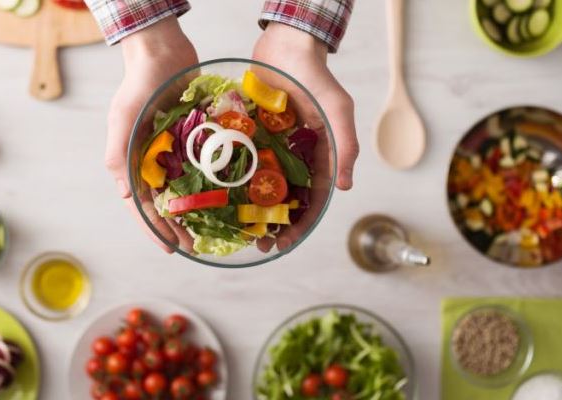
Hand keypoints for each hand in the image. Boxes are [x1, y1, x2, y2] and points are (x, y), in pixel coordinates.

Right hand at [105, 17, 198, 252]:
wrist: (163, 51)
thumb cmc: (138, 84)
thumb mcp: (123, 118)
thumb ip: (119, 155)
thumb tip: (127, 196)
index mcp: (131, 162)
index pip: (141, 205)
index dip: (154, 229)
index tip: (170, 248)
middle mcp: (152, 162)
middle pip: (164, 203)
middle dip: (177, 227)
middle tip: (194, 247)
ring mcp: (174, 152)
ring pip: (185, 190)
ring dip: (196, 211)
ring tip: (210, 231)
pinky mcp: (193, 140)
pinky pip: (203, 167)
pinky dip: (212, 183)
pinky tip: (227, 197)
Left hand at [252, 22, 359, 250]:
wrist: (286, 45)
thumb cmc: (316, 77)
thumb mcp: (337, 110)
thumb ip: (344, 145)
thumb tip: (344, 187)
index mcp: (318, 157)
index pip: (312, 201)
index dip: (300, 225)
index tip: (285, 243)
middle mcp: (293, 158)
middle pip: (283, 202)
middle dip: (272, 226)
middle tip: (258, 245)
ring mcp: (269, 148)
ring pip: (259, 187)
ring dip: (249, 210)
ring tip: (236, 229)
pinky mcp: (249, 135)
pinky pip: (239, 161)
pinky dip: (230, 180)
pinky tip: (216, 196)